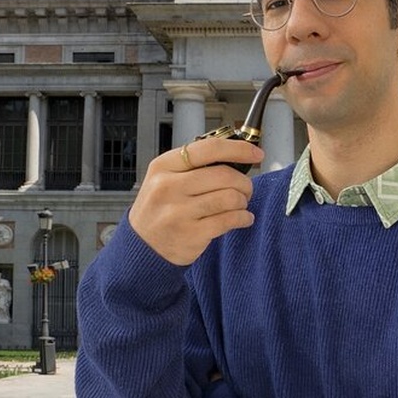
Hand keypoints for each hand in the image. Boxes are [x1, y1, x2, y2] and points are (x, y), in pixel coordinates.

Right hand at [128, 138, 262, 265]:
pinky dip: (244, 218)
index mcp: (164, 166)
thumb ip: (195, 166)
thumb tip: (237, 155)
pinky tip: (242, 218)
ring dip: (243, 201)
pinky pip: (230, 219)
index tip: (256, 153)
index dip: (239, 149)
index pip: (209, 148)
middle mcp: (169, 186)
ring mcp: (179, 212)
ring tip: (239, 205)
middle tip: (246, 189)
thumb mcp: (165, 179)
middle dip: (244, 182)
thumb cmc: (160, 209)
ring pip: (230, 197)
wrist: (141, 248)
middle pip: (224, 175)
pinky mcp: (191, 234)